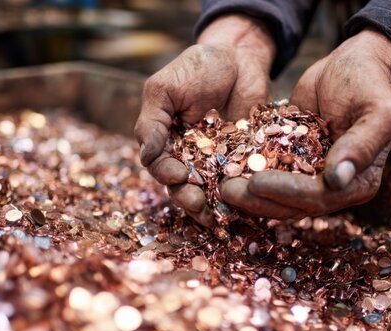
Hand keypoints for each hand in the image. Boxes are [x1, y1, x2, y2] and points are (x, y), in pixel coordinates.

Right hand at [134, 15, 274, 225]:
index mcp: (165, 142)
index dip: (167, 175)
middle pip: (183, 187)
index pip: (160, 167)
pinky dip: (241, 195)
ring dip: (212, 205)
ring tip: (218, 214)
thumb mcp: (164, 90)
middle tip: (198, 204)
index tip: (179, 175)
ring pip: (210, 192)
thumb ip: (151, 123)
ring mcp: (216, 161)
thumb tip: (144, 156)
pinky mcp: (243, 161)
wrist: (238, 57)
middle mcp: (188, 157)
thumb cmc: (196, 68)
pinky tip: (245, 204)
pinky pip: (240, 182)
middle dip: (188, 199)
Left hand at [220, 28, 390, 217]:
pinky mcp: (290, 161)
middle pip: (292, 205)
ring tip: (219, 182)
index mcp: (358, 183)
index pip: (319, 197)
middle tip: (226, 189)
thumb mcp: (378, 112)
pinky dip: (246, 173)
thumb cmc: (371, 84)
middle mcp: (333, 187)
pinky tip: (222, 168)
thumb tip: (338, 180)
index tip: (256, 183)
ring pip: (275, 196)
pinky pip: (266, 173)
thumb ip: (362, 146)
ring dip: (247, 194)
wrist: (354, 64)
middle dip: (258, 199)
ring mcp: (309, 176)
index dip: (286, 193)